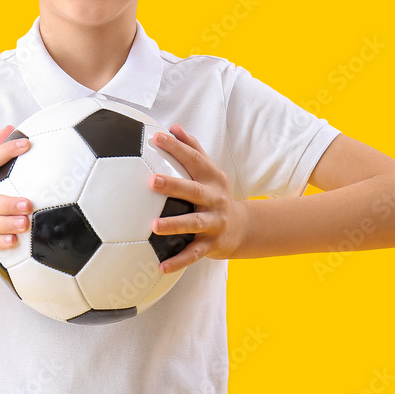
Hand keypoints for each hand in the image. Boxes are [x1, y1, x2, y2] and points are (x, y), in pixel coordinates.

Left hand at [148, 123, 248, 272]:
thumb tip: (173, 126)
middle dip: (173, 186)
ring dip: (174, 225)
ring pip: (194, 224)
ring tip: (153, 226)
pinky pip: (193, 254)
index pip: (194, 159)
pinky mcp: (212, 245)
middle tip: (152, 181)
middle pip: (193, 191)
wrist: (243, 227)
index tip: (156, 137)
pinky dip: (178, 261)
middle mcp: (214, 199)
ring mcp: (214, 222)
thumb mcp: (209, 170)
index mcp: (211, 178)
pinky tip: (160, 266)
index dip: (176, 148)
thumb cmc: (215, 193)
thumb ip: (192, 149)